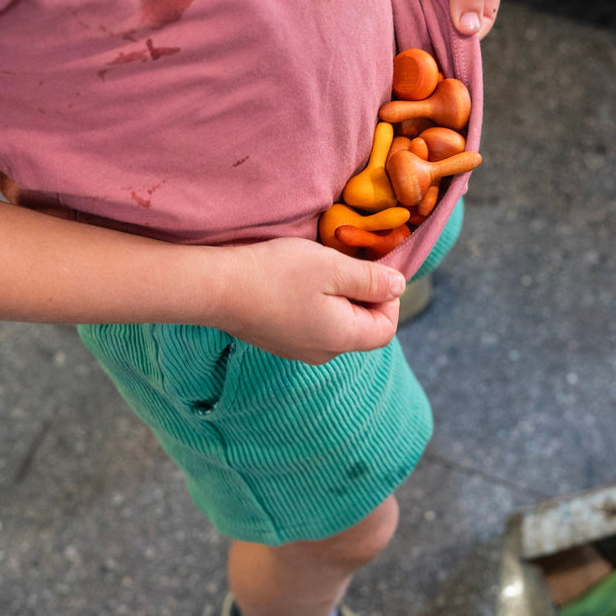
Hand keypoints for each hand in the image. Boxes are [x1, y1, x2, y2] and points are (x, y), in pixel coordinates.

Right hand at [213, 238, 405, 363]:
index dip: (388, 297)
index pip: (386, 328)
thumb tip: (399, 286)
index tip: (371, 267)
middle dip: (361, 293)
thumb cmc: (277, 273)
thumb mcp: (333, 267)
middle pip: (362, 327)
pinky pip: (312, 323)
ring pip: (336, 323)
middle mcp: (323, 352)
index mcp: (341, 338)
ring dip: (336, 295)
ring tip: (317, 268)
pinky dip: (314, 301)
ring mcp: (297, 349)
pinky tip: (295, 280)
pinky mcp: (278, 340)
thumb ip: (371, 279)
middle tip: (343, 262)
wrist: (217, 287)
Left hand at [371, 0, 503, 39]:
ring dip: (419, 29)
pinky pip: (404, 12)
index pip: (483, 20)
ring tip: (407, 35)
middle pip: (453, 26)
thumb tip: (469, 32)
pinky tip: (392, 24)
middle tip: (425, 49)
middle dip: (441, 36)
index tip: (451, 50)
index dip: (469, 37)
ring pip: (427, 22)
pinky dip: (400, 20)